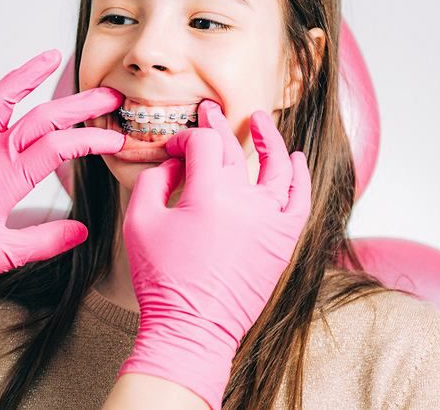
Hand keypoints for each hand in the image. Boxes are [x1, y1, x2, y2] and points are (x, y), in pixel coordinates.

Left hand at [0, 50, 124, 299]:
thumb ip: (43, 242)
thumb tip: (81, 231)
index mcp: (3, 179)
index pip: (57, 149)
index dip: (90, 141)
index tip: (117, 141)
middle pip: (42, 118)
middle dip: (80, 106)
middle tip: (112, 98)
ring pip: (6, 100)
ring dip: (31, 77)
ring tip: (55, 56)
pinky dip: (7, 88)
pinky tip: (23, 80)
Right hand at [119, 100, 311, 409]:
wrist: (191, 327)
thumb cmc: (161, 278)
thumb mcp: (139, 222)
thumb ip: (154, 181)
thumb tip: (174, 163)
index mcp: (208, 193)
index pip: (202, 144)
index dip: (183, 138)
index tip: (170, 150)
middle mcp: (245, 201)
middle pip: (236, 150)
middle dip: (218, 127)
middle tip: (210, 112)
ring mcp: (269, 222)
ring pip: (277, 169)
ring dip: (269, 140)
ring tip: (261, 122)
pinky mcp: (282, 243)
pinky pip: (299, 202)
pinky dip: (300, 178)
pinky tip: (295, 161)